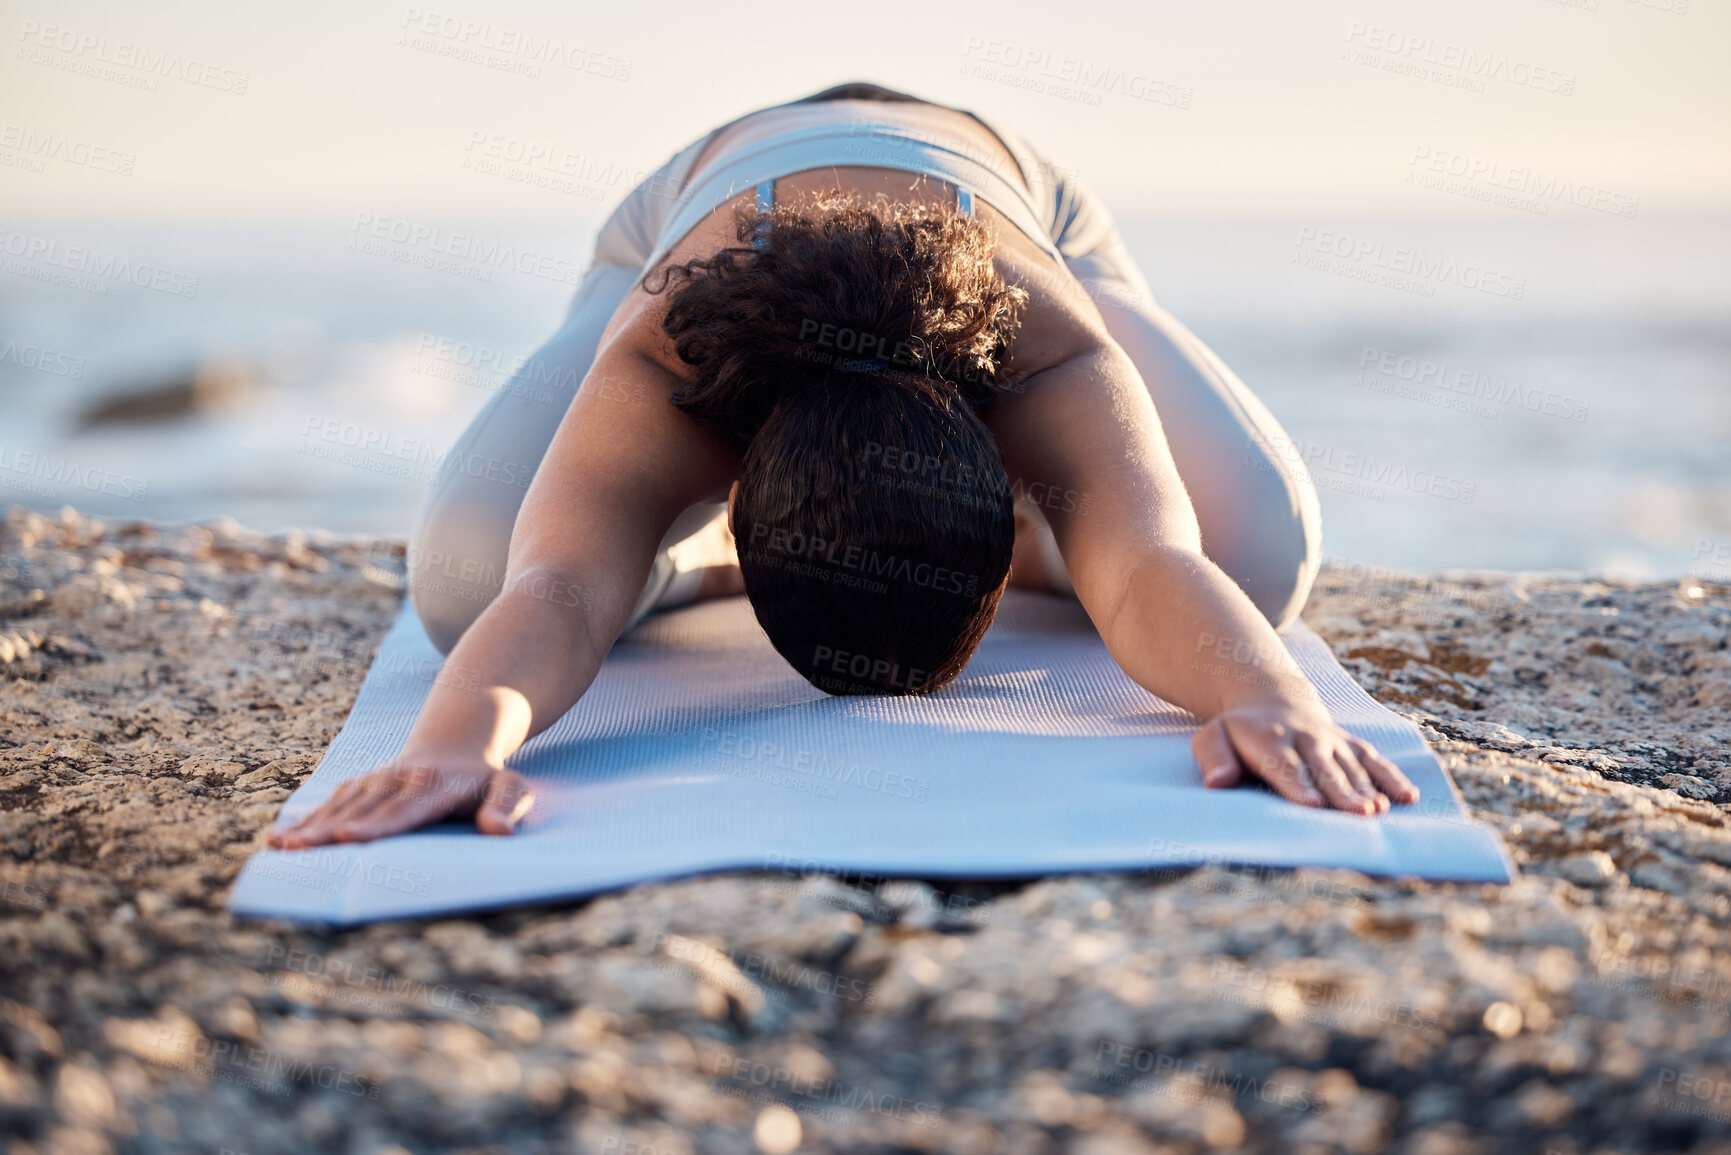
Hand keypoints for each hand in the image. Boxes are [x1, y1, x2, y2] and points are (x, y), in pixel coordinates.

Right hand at [267, 753, 536, 848]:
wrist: (457, 740)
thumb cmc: (485, 778)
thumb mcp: (510, 786)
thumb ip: (507, 806)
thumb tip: (499, 832)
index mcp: (437, 786)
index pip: (406, 809)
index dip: (378, 824)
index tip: (351, 838)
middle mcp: (401, 780)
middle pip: (364, 809)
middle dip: (330, 830)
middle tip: (299, 850)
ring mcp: (378, 780)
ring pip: (342, 805)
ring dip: (311, 826)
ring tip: (281, 847)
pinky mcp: (362, 785)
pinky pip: (334, 803)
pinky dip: (309, 820)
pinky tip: (282, 839)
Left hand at [1192, 698, 1418, 815]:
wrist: (1271, 699)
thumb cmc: (1238, 733)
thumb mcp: (1213, 738)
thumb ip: (1214, 758)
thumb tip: (1217, 781)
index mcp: (1270, 741)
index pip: (1285, 766)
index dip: (1299, 785)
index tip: (1313, 805)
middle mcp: (1306, 739)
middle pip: (1325, 769)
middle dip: (1341, 791)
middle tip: (1358, 813)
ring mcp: (1332, 741)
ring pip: (1352, 766)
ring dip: (1367, 788)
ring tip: (1378, 810)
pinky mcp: (1351, 745)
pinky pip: (1374, 760)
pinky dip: (1392, 777)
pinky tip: (1409, 797)